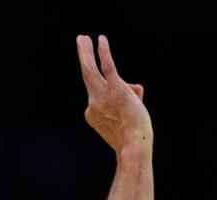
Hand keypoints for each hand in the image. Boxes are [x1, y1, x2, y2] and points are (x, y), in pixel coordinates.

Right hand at [76, 35, 152, 150]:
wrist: (133, 144)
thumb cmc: (133, 135)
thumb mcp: (126, 117)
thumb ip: (130, 98)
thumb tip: (135, 88)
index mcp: (92, 112)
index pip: (104, 93)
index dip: (125, 95)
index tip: (136, 104)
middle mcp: (93, 103)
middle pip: (86, 75)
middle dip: (83, 56)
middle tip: (80, 41)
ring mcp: (102, 95)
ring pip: (90, 70)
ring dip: (85, 52)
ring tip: (82, 38)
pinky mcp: (116, 88)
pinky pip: (107, 67)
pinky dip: (104, 52)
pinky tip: (100, 39)